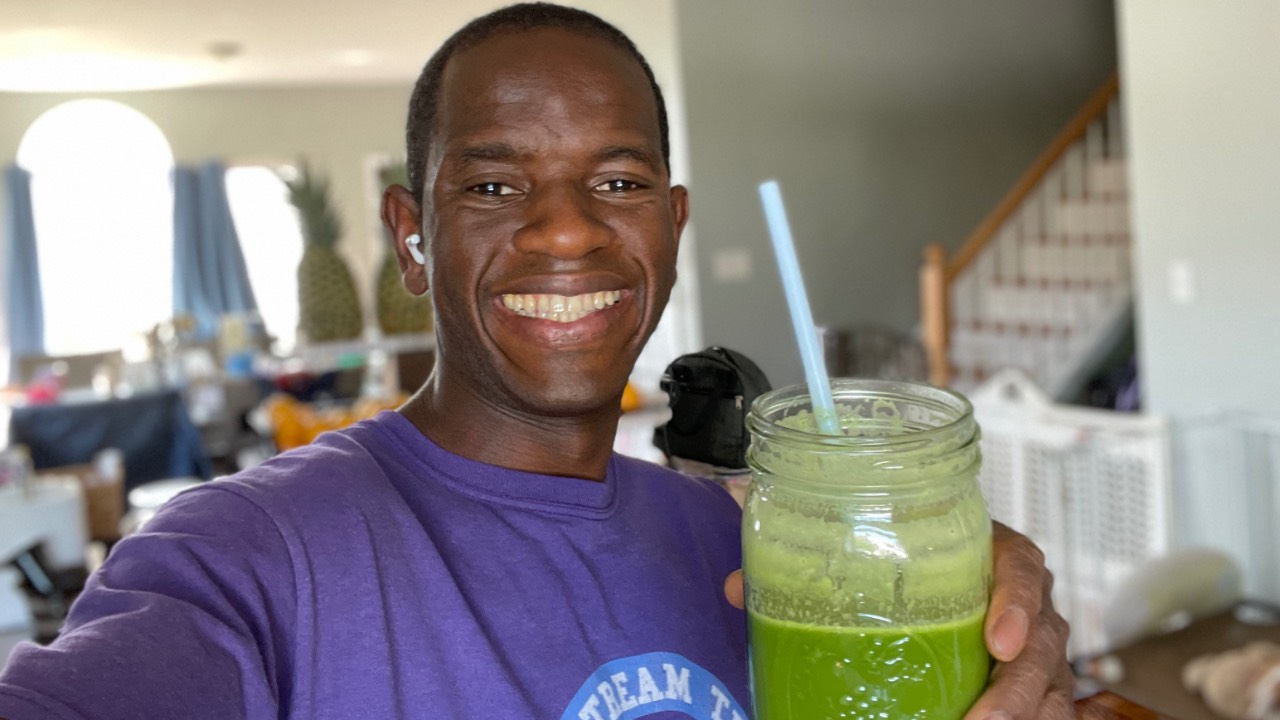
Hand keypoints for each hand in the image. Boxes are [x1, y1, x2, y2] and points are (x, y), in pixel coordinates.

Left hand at [722, 522, 1072, 718]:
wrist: (937, 568)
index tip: (999, 640)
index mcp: (990, 552)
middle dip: (1017, 688)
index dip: (1018, 602)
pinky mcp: (1031, 679)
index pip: (1022, 566)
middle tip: (982, 718)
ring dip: (1023, 713)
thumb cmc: (910, 559)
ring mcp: (1033, 644)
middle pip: (1044, 641)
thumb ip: (808, 566)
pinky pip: (1047, 707)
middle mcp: (1023, 598)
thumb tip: (739, 588)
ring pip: (1050, 684)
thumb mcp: (874, 554)